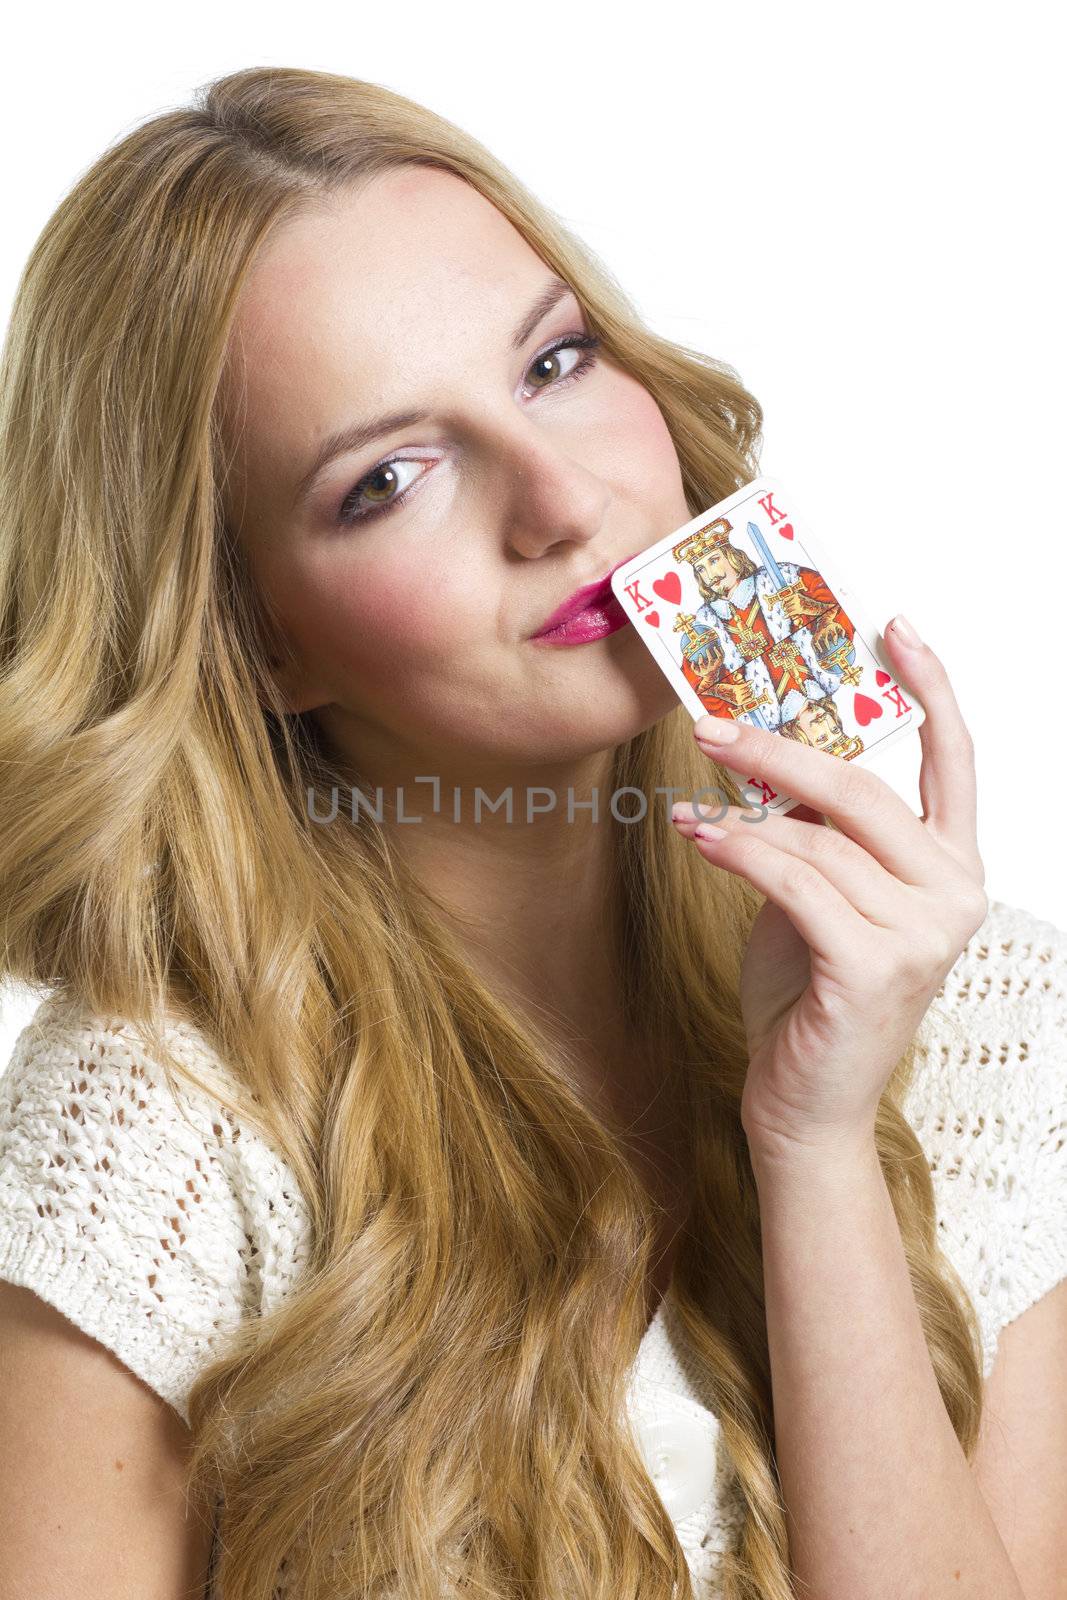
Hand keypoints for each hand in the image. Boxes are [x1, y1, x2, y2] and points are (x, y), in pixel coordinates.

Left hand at [670, 616, 987, 1158]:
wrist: (806, 1102)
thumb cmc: (809, 993)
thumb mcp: (818, 893)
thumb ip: (815, 833)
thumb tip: (767, 759)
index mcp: (952, 867)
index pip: (958, 760)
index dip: (930, 687)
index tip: (893, 626)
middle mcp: (955, 894)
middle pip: (863, 789)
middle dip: (776, 748)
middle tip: (710, 724)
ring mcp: (923, 935)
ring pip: (817, 837)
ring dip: (738, 813)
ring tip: (686, 808)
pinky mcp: (872, 968)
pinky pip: (793, 881)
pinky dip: (738, 853)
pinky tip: (699, 839)